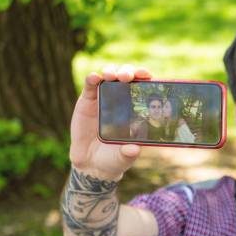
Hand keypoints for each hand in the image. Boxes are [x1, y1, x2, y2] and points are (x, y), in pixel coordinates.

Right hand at [69, 64, 151, 179]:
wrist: (92, 164)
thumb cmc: (114, 158)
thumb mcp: (124, 157)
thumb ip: (128, 153)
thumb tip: (134, 149)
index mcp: (136, 109)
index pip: (144, 88)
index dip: (146, 78)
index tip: (147, 76)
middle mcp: (122, 100)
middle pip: (127, 77)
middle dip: (129, 72)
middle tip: (128, 76)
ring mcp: (104, 98)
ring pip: (109, 76)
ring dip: (112, 71)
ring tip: (112, 76)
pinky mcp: (87, 101)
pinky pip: (90, 85)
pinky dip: (92, 78)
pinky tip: (94, 77)